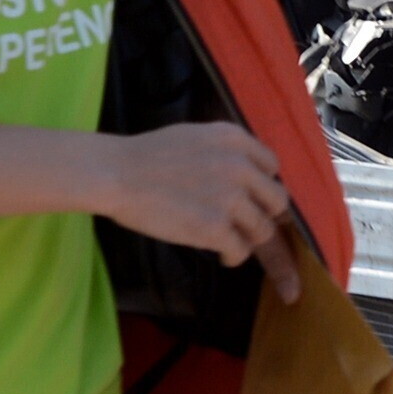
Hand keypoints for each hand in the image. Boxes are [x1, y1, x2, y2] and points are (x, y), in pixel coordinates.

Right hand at [98, 122, 302, 303]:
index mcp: (236, 140)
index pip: (273, 168)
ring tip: (232, 242)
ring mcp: (230, 198)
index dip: (263, 186)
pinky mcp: (215, 228)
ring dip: (249, 239)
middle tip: (248, 224)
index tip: (253, 199)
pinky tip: (223, 257)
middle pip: (277, 200)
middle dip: (264, 215)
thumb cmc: (147, 156)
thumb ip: (228, 151)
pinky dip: (234, 257)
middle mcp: (240, 166)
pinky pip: (241, 250)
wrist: (114, 173)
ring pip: (263, 229)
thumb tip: (250, 175)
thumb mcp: (197, 137)